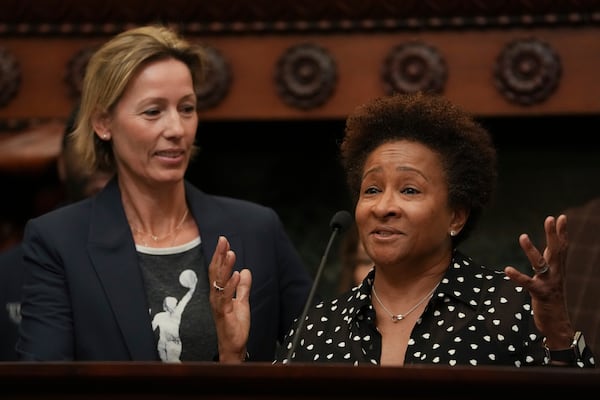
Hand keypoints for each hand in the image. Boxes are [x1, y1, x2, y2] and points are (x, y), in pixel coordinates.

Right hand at [208, 236, 251, 362]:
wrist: (234, 345)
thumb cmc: (235, 325)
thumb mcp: (242, 301)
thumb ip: (243, 287)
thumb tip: (245, 271)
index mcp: (219, 292)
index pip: (218, 270)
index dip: (220, 255)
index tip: (223, 241)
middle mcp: (216, 296)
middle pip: (216, 272)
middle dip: (219, 255)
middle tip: (223, 240)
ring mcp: (218, 304)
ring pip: (220, 282)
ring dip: (225, 267)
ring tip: (231, 253)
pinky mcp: (224, 313)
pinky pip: (226, 297)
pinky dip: (232, 286)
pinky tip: (236, 275)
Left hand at [504, 214, 573, 348]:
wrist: (557, 324)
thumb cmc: (552, 299)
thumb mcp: (552, 278)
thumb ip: (550, 263)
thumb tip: (551, 248)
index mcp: (557, 269)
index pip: (561, 247)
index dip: (561, 232)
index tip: (561, 217)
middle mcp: (556, 273)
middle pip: (556, 250)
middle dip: (552, 234)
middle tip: (551, 217)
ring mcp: (548, 283)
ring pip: (540, 263)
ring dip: (531, 250)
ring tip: (522, 236)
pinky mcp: (539, 294)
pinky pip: (527, 283)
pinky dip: (517, 276)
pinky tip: (507, 269)